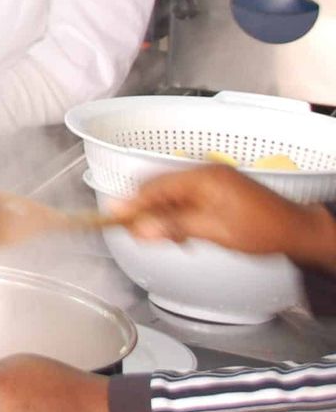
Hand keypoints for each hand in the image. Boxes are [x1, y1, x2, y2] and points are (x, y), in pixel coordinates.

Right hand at [111, 164, 335, 267]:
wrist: (299, 231)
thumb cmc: (264, 230)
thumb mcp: (214, 231)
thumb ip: (174, 227)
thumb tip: (141, 229)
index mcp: (202, 177)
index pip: (155, 187)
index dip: (132, 203)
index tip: (112, 215)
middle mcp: (204, 174)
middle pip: (160, 189)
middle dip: (147, 211)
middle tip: (137, 232)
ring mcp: (211, 182)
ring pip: (172, 196)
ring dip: (163, 216)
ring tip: (165, 237)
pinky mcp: (216, 192)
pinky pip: (185, 200)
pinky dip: (177, 215)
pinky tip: (181, 232)